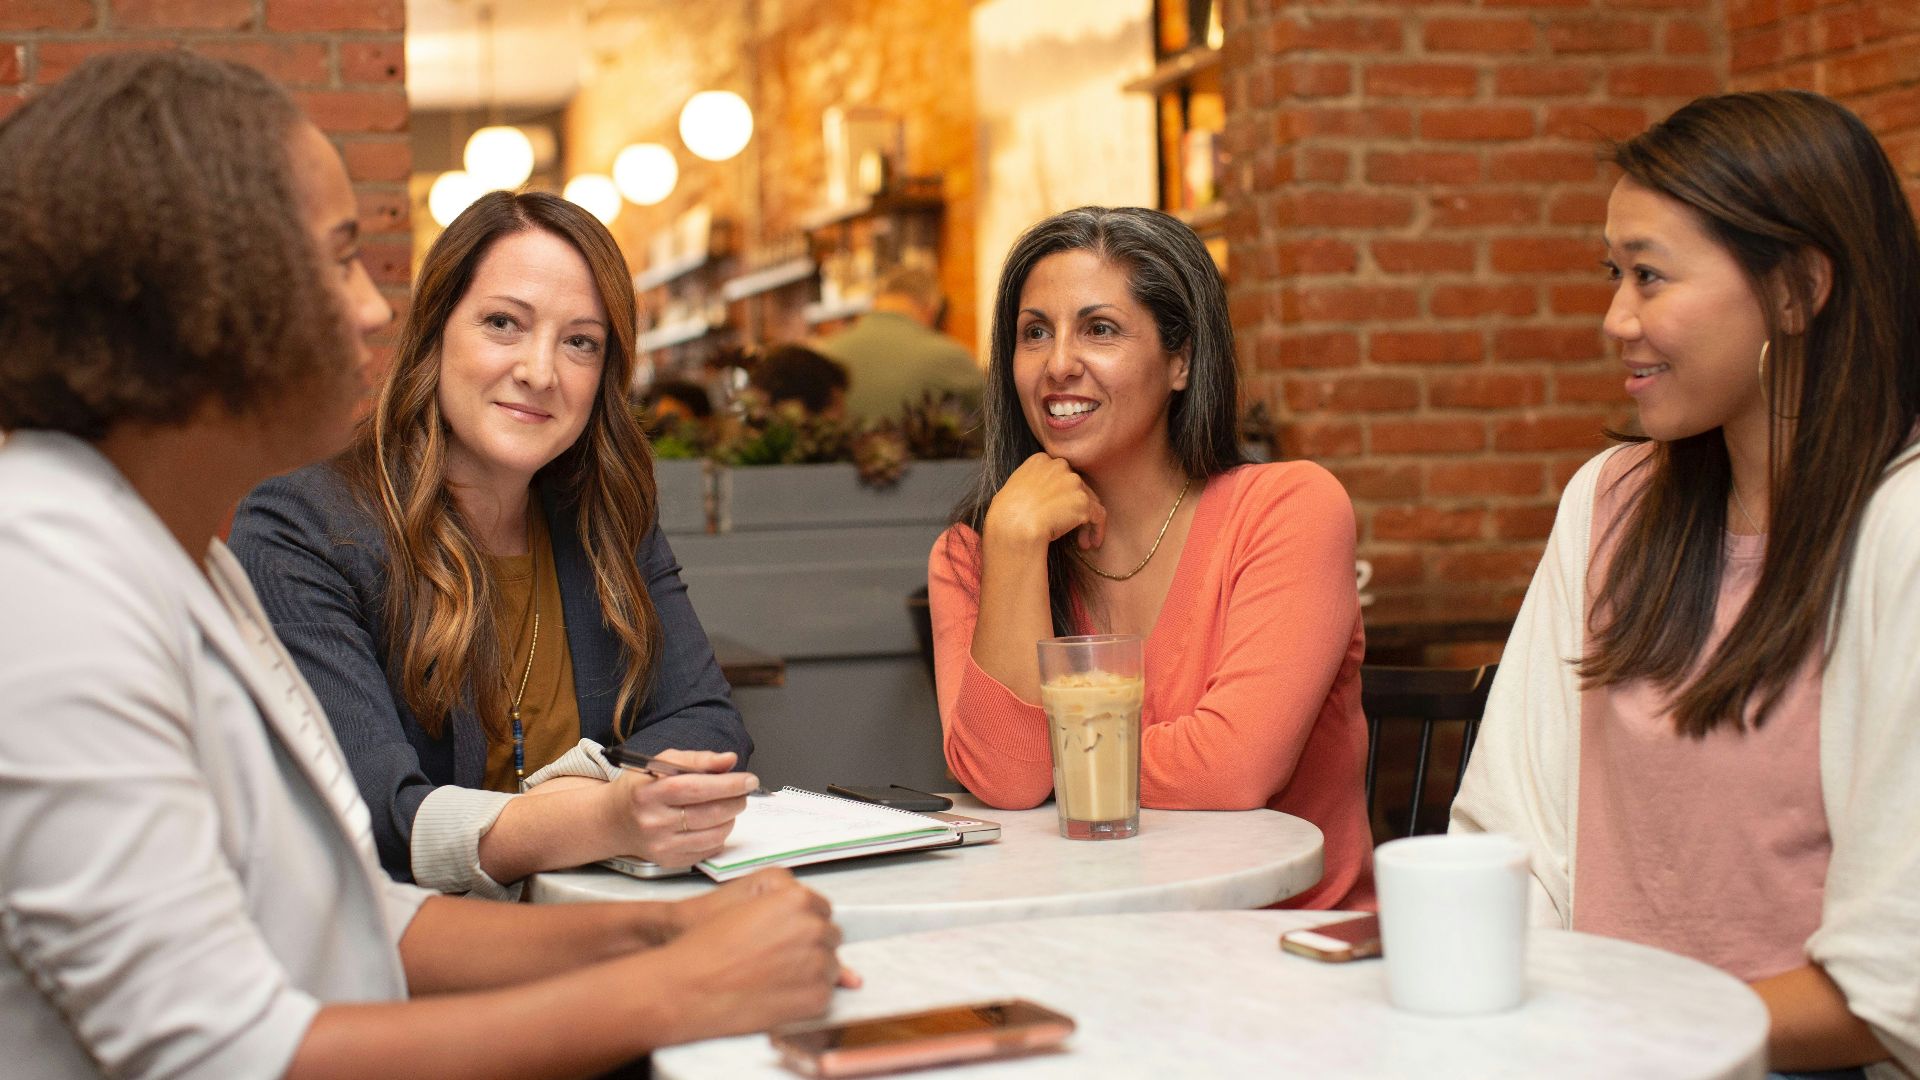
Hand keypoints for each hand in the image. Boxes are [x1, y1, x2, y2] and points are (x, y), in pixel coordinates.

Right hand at [601, 750, 753, 866]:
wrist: (614, 821)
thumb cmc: (641, 787)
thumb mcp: (662, 763)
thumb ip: (698, 759)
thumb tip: (729, 760)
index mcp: (648, 793)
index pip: (695, 788)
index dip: (727, 784)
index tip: (749, 779)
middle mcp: (653, 822)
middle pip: (709, 814)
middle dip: (736, 801)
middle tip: (743, 792)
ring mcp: (661, 846)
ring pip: (714, 834)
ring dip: (731, 818)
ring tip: (729, 806)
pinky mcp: (669, 861)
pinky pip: (708, 850)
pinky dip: (720, 835)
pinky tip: (714, 823)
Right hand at [655, 872, 849, 1041]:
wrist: (687, 987)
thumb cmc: (708, 947)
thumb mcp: (746, 908)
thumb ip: (789, 910)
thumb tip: (820, 920)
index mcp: (797, 899)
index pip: (821, 909)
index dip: (800, 923)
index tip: (784, 935)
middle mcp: (813, 928)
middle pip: (829, 937)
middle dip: (808, 946)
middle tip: (774, 958)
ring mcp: (818, 964)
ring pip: (830, 966)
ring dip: (809, 971)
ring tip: (771, 976)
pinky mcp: (816, 997)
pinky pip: (824, 995)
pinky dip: (805, 997)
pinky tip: (775, 993)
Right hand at [984, 453, 1106, 550]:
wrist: (1013, 526)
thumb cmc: (1005, 514)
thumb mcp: (1012, 488)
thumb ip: (1029, 484)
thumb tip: (1035, 497)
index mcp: (1041, 460)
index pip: (1060, 475)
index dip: (1062, 495)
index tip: (1058, 511)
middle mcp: (1059, 466)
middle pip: (1077, 486)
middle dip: (1076, 508)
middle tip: (1072, 528)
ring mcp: (1073, 482)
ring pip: (1090, 501)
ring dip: (1085, 522)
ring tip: (1082, 542)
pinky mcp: (1083, 502)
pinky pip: (1098, 516)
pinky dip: (1097, 530)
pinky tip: (1091, 543)